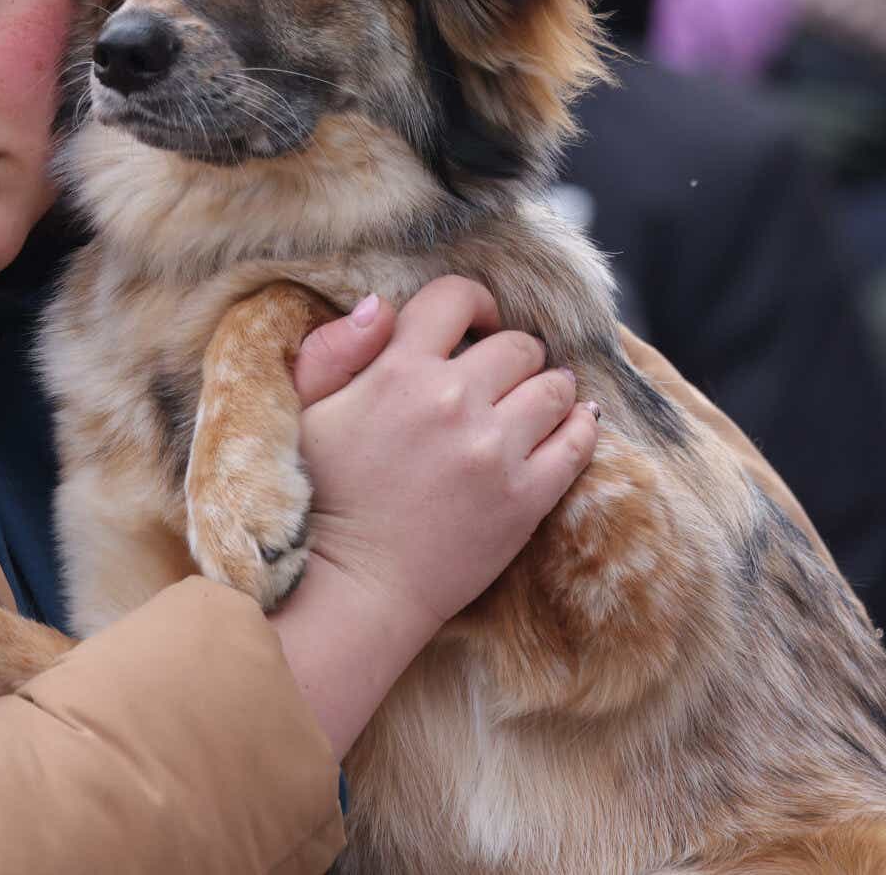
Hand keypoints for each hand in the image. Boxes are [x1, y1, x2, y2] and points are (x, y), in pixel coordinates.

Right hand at [268, 277, 596, 757]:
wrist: (352, 586)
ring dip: (547, 388)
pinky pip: (578, 442)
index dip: (471, 303)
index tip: (472, 325)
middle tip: (499, 377)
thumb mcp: (305, 411)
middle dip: (509, 354)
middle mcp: (454, 401)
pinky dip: (580, 426)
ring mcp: (496, 451)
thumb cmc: (321, 497)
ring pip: (555, 386)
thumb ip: (334, 349)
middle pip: (516, 344)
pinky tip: (572, 424)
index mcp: (399, 371)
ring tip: (532, 403)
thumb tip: (382, 306)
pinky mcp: (527, 498)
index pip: (456, 298)